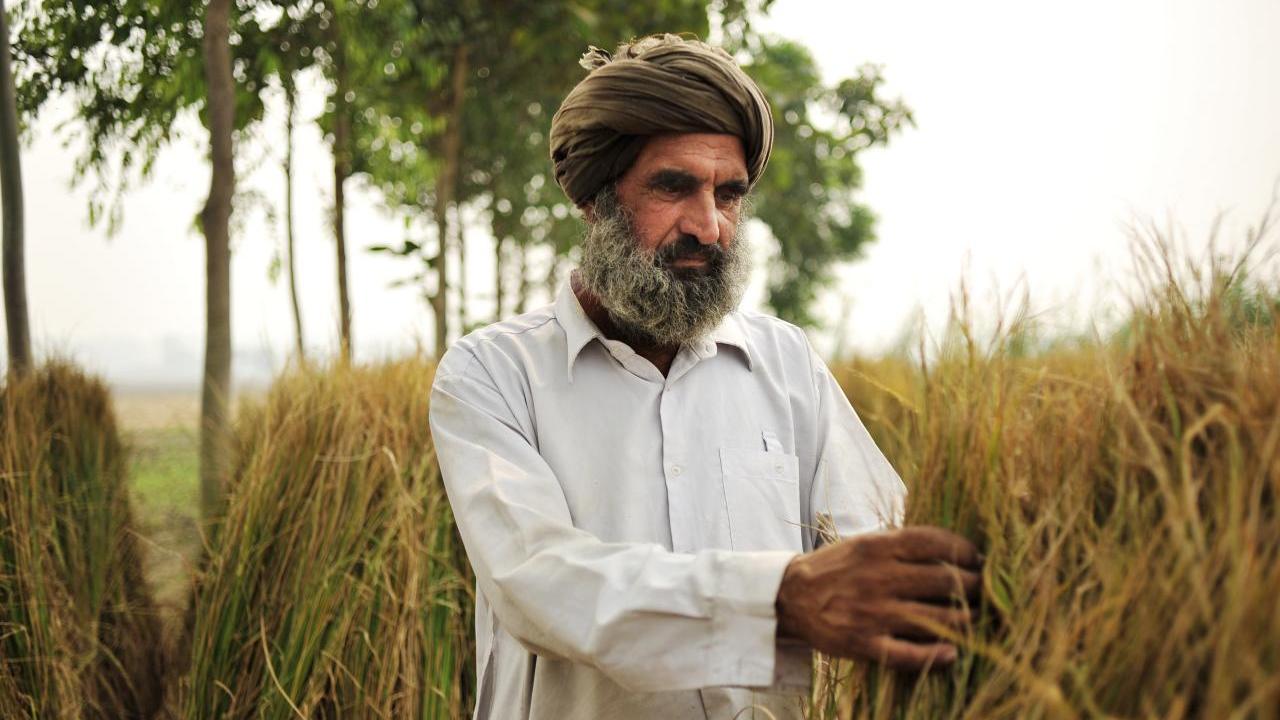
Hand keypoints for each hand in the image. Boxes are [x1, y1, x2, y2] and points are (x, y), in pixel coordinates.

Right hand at [775, 526, 981, 670]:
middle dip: (973, 587)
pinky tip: (951, 654)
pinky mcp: (864, 643)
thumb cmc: (836, 568)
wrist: (790, 596)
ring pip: (937, 620)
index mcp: (879, 546)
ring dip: (965, 621)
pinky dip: (935, 657)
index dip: (966, 552)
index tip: (976, 559)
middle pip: (946, 582)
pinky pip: (909, 655)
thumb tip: (951, 549)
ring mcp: (873, 612)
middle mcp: (879, 577)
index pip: (936, 543)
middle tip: (980, 591)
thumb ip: (902, 544)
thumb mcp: (865, 543)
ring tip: (973, 619)